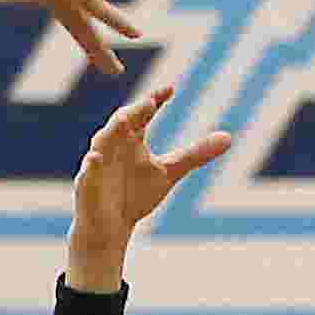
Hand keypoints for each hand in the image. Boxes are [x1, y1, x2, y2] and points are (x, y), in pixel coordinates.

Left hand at [0, 0, 144, 76]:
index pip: (90, 3)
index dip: (114, 20)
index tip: (137, 34)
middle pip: (84, 17)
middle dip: (100, 45)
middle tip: (117, 71)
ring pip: (74, 16)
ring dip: (90, 36)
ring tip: (107, 59)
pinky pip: (61, 6)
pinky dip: (75, 11)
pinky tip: (80, 13)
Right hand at [66, 85, 234, 277]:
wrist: (111, 226)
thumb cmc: (136, 194)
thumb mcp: (171, 172)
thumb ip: (196, 154)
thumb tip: (228, 137)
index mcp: (131, 138)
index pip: (144, 114)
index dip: (155, 100)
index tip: (170, 88)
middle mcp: (113, 144)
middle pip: (123, 122)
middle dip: (136, 112)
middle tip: (151, 102)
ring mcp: (97, 163)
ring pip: (103, 141)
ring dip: (113, 130)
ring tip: (127, 119)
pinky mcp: (86, 183)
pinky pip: (87, 171)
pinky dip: (91, 164)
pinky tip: (95, 158)